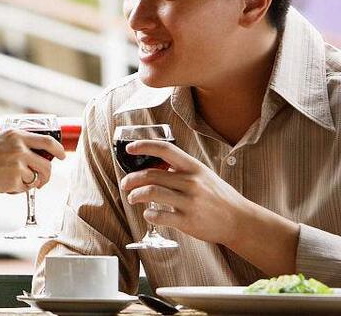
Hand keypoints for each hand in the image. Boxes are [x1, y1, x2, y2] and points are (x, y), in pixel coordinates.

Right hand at [0, 128, 64, 193]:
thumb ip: (18, 145)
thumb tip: (39, 158)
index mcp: (16, 135)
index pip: (47, 141)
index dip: (58, 150)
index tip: (62, 156)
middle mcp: (20, 147)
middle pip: (47, 165)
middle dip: (46, 176)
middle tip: (40, 180)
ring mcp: (18, 163)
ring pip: (38, 178)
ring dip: (32, 183)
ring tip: (17, 183)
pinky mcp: (14, 179)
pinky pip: (25, 188)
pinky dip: (18, 189)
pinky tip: (4, 185)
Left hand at [120, 140, 252, 245]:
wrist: (241, 221)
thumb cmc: (219, 197)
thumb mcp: (203, 175)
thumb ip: (181, 170)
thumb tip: (153, 165)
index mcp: (194, 167)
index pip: (165, 149)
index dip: (144, 145)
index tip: (130, 148)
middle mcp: (191, 182)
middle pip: (151, 174)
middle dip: (131, 179)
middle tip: (125, 184)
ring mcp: (190, 202)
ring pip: (151, 192)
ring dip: (135, 195)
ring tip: (132, 198)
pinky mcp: (188, 221)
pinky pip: (160, 216)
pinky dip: (149, 215)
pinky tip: (148, 214)